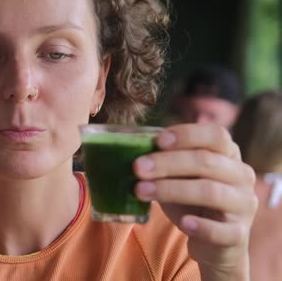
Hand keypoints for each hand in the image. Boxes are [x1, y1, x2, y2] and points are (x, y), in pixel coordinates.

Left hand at [133, 124, 257, 279]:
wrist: (212, 240)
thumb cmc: (191, 199)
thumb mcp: (178, 176)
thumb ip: (164, 161)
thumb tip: (132, 148)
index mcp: (228, 154)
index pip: (215, 135)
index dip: (187, 135)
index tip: (158, 141)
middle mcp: (241, 175)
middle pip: (206, 162)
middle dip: (167, 163)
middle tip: (137, 168)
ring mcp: (243, 205)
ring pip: (211, 192)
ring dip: (172, 190)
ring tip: (140, 191)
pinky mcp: (238, 234)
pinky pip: (222, 230)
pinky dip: (202, 226)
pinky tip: (184, 223)